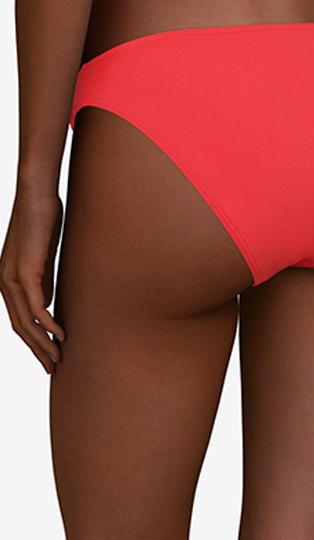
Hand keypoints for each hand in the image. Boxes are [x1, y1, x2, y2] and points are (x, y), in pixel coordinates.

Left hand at [0, 182, 64, 373]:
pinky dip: (48, 324)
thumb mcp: (43, 256)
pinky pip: (37, 306)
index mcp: (7, 279)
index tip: (47, 355)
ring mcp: (12, 278)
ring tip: (58, 358)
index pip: (18, 319)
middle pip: (19, 327)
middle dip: (36, 350)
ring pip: (26, 321)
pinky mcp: (26, 272)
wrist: (35, 195)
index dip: (33, 340)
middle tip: (52, 367)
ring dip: (43, 343)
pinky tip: (59, 335)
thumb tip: (48, 305)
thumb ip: (43, 281)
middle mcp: (4, 282)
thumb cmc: (42, 219)